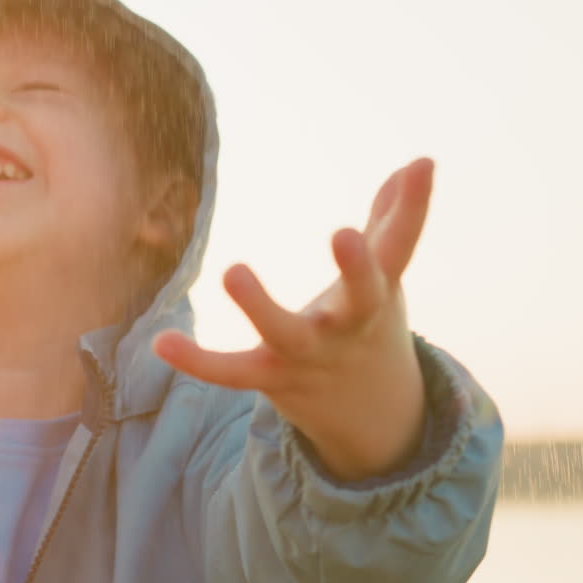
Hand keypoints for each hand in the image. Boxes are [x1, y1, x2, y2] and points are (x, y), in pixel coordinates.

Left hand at [153, 158, 433, 480]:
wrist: (374, 420)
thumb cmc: (371, 328)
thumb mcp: (386, 278)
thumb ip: (393, 221)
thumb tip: (419, 162)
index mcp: (378, 294)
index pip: (400, 246)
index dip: (414, 206)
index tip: (422, 164)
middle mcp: (349, 326)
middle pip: (361, 298)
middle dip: (356, 269)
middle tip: (345, 234)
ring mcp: (310, 355)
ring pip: (287, 334)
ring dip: (260, 306)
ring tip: (233, 270)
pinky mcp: (272, 379)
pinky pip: (232, 373)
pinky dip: (198, 361)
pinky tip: (161, 341)